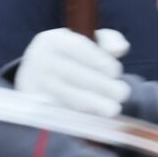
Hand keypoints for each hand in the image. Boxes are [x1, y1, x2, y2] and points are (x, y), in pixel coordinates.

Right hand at [15, 28, 130, 118]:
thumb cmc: (68, 56)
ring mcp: (35, 81)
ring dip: (92, 102)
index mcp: (53, 40)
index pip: (78, 48)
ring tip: (113, 109)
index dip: (99, 60)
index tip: (116, 72)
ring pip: (66, 93)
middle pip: (73, 73)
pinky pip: (59, 109)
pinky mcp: (34, 101)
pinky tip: (94, 116)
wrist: (34, 72)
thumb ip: (106, 41)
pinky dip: (78, 114)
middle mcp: (40, 58)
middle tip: (122, 94)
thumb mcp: (84, 42)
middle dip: (101, 85)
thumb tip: (121, 48)